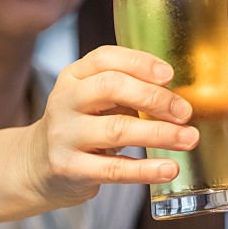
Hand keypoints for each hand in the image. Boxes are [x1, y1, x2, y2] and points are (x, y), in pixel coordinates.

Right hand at [25, 45, 197, 207]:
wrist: (38, 166)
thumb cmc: (82, 126)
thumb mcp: (94, 99)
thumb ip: (127, 89)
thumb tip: (180, 96)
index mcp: (74, 76)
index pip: (105, 58)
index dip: (139, 63)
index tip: (170, 74)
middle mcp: (65, 101)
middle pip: (111, 88)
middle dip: (154, 97)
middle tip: (185, 112)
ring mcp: (64, 135)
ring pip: (117, 129)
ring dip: (160, 134)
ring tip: (189, 138)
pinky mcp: (69, 168)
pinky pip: (112, 169)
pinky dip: (145, 170)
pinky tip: (169, 169)